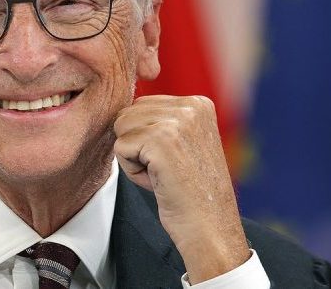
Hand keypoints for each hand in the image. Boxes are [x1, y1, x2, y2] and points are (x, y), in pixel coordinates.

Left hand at [113, 95, 249, 282]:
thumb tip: (121, 107)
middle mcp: (191, 106)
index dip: (146, 138)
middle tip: (166, 169)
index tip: (173, 159)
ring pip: (121, 127)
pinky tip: (157, 181)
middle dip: (137, 145)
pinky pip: (120, 147)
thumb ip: (161, 120)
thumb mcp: (184, 142)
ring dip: (133, 157)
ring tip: (162, 173)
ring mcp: (177, 121)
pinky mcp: (161, 140)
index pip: (142, 104)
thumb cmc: (191, 191)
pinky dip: (132, 171)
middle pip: (128, 113)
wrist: (210, 227)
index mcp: (198, 103)